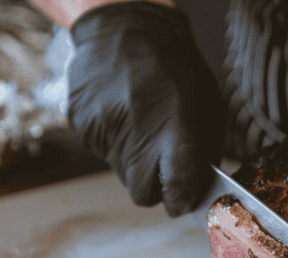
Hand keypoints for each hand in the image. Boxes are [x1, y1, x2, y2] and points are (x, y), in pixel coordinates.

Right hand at [68, 1, 224, 215]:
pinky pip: (103, 152)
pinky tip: (122, 112)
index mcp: (175, 126)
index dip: (182, 199)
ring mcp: (104, 130)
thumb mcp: (206, 105)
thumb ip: (203, 151)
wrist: (124, 27)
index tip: (184, 197)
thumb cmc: (175, 67)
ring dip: (135, 159)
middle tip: (162, 165)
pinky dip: (115, 141)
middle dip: (154, 187)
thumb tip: (196, 188)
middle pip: (142, 194)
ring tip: (142, 122)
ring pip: (121, 172)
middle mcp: (137, 132)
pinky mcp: (82, 125)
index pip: (178, 188)